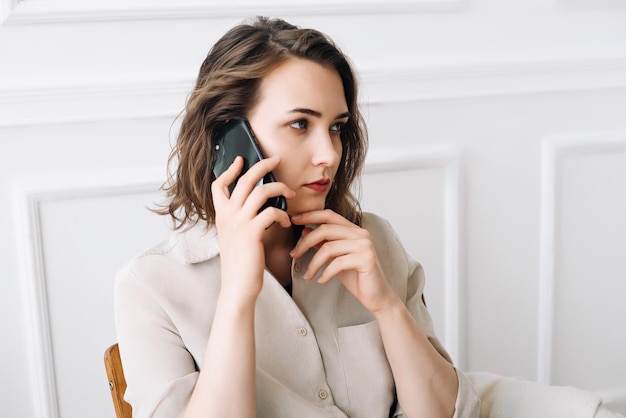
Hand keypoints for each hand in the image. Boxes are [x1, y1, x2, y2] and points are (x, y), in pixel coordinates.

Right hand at [211, 156, 294, 301]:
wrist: (237, 286)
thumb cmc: (240, 264)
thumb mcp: (233, 238)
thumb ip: (239, 221)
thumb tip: (255, 208)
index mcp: (221, 216)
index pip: (219, 185)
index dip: (230, 170)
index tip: (241, 160)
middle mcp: (227, 215)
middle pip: (245, 179)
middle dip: (263, 165)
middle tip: (276, 160)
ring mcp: (239, 223)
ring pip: (261, 191)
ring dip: (280, 189)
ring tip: (291, 193)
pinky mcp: (252, 232)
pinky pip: (272, 212)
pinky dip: (283, 214)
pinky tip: (287, 222)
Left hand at [289, 210, 397, 314]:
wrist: (376, 296)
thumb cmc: (357, 277)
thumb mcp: (335, 258)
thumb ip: (324, 243)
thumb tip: (305, 230)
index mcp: (354, 230)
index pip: (329, 215)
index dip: (310, 215)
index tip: (294, 220)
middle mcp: (361, 234)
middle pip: (325, 230)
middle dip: (305, 243)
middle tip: (294, 254)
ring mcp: (364, 245)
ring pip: (328, 248)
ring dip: (313, 263)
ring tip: (308, 274)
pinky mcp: (366, 259)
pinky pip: (337, 263)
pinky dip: (325, 273)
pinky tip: (321, 280)